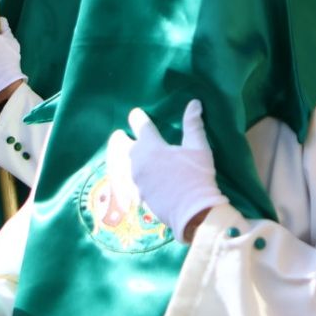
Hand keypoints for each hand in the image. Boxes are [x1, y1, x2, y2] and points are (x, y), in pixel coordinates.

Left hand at [123, 100, 227, 241]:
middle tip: (120, 135)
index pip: (140, 126)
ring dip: (117, 157)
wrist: (193, 212)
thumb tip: (194, 102)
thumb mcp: (199, 148)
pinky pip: (122, 183)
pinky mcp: (135, 196)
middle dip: (119, 139)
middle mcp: (136, 161)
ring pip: (117, 164)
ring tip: (118, 155)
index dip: (137, 117)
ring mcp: (134, 180)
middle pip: (119, 145)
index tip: (135, 113)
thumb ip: (193, 124)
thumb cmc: (197, 176)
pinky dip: (120, 177)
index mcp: (151, 146)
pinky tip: (122, 178)